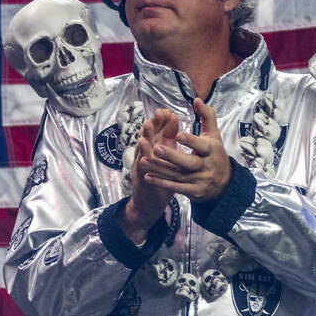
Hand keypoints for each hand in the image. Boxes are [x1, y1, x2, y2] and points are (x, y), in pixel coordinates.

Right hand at [121, 108, 177, 240]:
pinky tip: (144, 151)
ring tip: (148, 124)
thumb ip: (168, 142)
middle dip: (153, 124)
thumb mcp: (166, 160)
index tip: (167, 111)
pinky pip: (141, 168)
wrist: (148, 205)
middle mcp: (145, 156)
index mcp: (153, 151)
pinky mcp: (140, 178)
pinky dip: (142, 159)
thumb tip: (175, 124)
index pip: (157, 133)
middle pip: (148, 136)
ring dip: (144, 137)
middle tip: (158, 112)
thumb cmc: (159, 180)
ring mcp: (141, 167)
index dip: (161, 122)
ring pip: (142, 149)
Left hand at [137, 98, 232, 202]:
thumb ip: (207, 116)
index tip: (178, 134)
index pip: (202, 146)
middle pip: (189, 162)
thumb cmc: (215, 154)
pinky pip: (176, 187)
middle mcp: (206, 166)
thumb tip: (196, 99)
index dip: (191, 141)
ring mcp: (200, 180)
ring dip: (160, 169)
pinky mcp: (193, 191)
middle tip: (156, 148)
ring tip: (143, 161)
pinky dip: (161, 183)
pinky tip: (147, 177)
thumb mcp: (214, 134)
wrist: (224, 183)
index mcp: (211, 150)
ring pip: (178, 175)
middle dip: (172, 156)